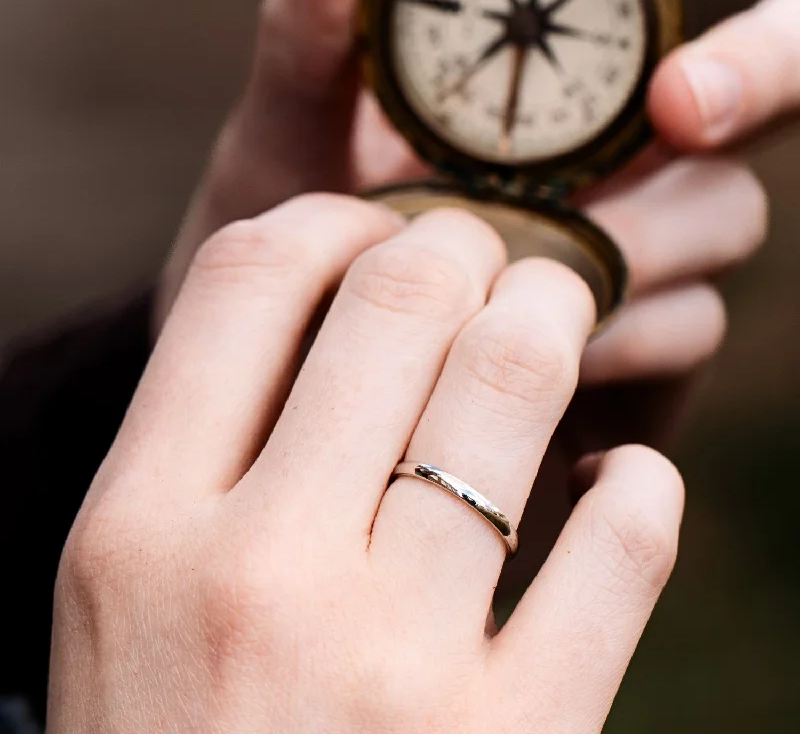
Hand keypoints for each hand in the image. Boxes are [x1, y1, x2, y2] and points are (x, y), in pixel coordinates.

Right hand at [52, 197, 684, 732]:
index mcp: (139, 524)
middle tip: (489, 259)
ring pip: (513, 377)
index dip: (334, 220)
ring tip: (554, 317)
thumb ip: (211, 441)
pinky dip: (638, 480)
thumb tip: (334, 300)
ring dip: (554, 315)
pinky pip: (623, 538)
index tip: (378, 235)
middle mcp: (258, 575)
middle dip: (465, 244)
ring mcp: (393, 660)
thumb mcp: (132, 589)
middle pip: (398, 295)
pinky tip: (616, 478)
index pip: (248, 274)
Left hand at [156, 0, 727, 324]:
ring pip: (724, 214)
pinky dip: (623, 337)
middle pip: (763, 87)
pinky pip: (685, 328)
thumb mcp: (293, 130)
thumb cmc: (302, 225)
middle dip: (758, 76)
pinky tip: (545, 353)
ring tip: (525, 267)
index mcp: (553, 70)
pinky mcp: (645, 337)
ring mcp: (643, 243)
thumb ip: (312, 36)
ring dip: (644, 239)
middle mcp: (619, 146)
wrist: (308, 357)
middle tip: (679, 106)